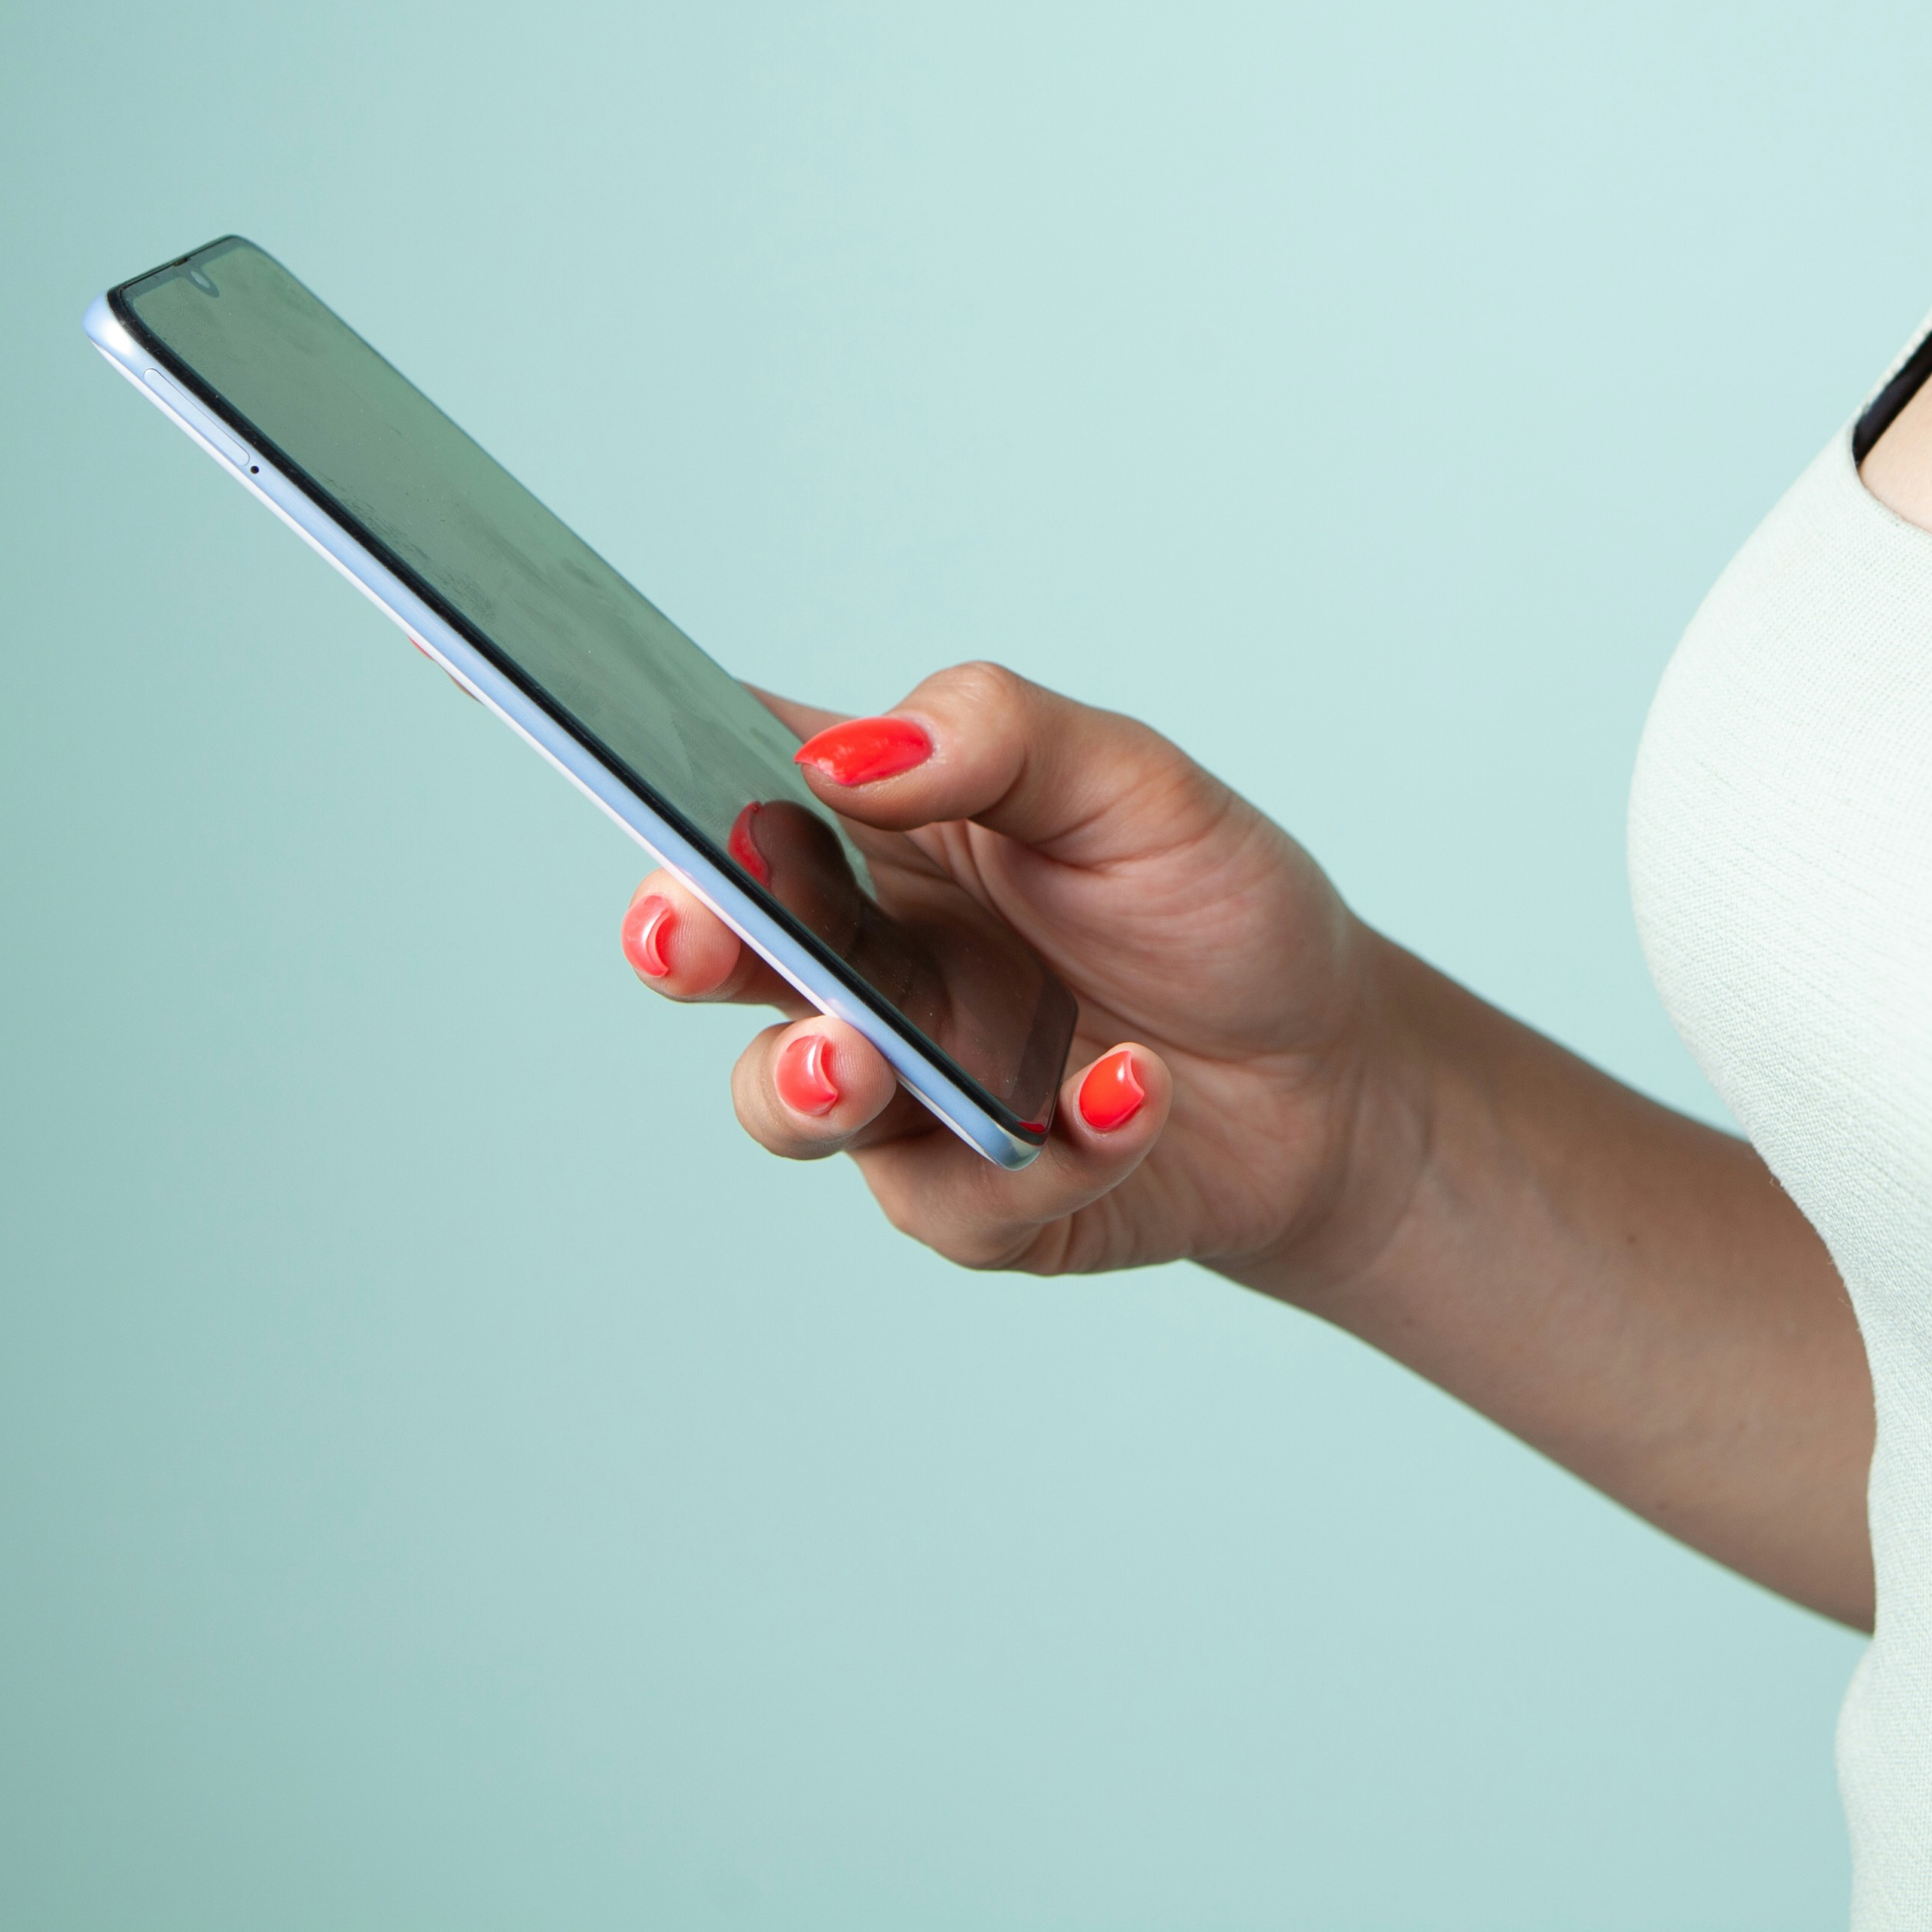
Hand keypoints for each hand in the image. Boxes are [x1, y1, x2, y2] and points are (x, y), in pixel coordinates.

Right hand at [615, 663, 1417, 1282]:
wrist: (1332, 1070)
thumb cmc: (1213, 904)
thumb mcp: (1132, 781)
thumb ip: (995, 739)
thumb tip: (850, 755)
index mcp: (875, 832)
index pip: (732, 778)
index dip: (648, 756)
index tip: (599, 732)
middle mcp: (861, 959)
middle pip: (716, 948)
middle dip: (679, 936)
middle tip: (687, 927)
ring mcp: (904, 1086)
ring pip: (788, 1102)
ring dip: (808, 1081)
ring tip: (860, 1055)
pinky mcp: (972, 1199)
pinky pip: (959, 1195)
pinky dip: (1051, 1145)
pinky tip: (1130, 1092)